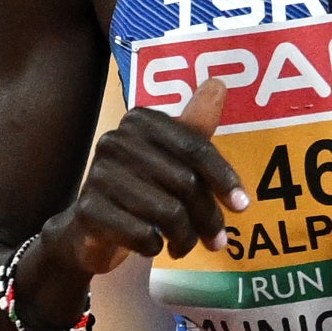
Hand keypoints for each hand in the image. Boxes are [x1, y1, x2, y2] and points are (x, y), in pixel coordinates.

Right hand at [53, 78, 240, 281]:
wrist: (89, 228)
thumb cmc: (139, 187)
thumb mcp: (170, 156)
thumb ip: (194, 127)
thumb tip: (218, 84)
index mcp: (140, 121)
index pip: (194, 147)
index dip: (223, 178)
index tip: (242, 206)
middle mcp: (116, 141)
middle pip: (185, 182)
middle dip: (208, 218)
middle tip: (216, 240)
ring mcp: (98, 174)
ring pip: (167, 212)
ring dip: (185, 238)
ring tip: (184, 245)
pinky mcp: (89, 209)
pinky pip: (142, 234)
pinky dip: (155, 247)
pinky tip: (153, 246)